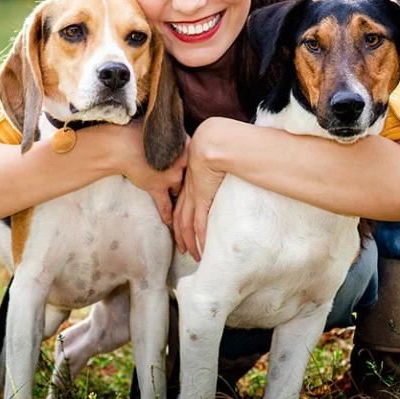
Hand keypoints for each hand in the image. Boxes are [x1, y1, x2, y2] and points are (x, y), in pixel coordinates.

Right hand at [118, 121, 187, 226]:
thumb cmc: (139, 134)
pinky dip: (168, 216)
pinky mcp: (158, 187)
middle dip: (192, 185)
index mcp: (185, 146)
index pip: (196, 160)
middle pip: (191, 177)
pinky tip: (172, 225)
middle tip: (196, 192)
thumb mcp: (163, 132)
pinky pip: (166, 206)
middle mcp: (182, 162)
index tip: (202, 173)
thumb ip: (176, 139)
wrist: (122, 145)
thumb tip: (181, 141)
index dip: (197, 168)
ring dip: (180, 199)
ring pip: (180, 192)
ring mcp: (171, 176)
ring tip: (186, 211)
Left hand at [173, 120, 226, 261]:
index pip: (179, 207)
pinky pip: (199, 224)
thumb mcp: (209, 160)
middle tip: (184, 250)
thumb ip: (212, 170)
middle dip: (180, 237)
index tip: (180, 232)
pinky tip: (203, 247)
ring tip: (194, 255)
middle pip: (179, 220)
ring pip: (186, 226)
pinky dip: (200, 237)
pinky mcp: (202, 199)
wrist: (211, 143)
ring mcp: (194, 197)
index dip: (178, 222)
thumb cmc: (213, 147)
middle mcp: (188, 193)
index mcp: (188, 184)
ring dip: (190, 242)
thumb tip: (221, 173)